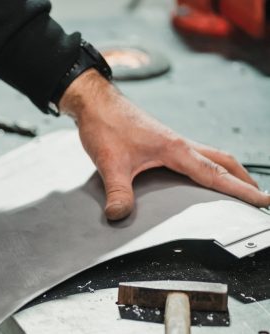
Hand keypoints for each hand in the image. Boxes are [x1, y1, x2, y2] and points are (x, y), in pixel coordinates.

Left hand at [60, 69, 269, 220]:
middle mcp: (180, 143)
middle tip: (258, 197)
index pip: (216, 174)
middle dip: (243, 180)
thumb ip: (117, 192)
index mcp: (176, 149)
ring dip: (227, 171)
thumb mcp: (109, 164)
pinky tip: (198, 175)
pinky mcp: (161, 141)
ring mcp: (172, 141)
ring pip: (210, 156)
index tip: (263, 201)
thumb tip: (119, 216)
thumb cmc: (105, 126)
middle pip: (223, 161)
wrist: (95, 103)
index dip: (241, 190)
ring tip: (237, 187)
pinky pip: (194, 155)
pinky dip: (207, 166)